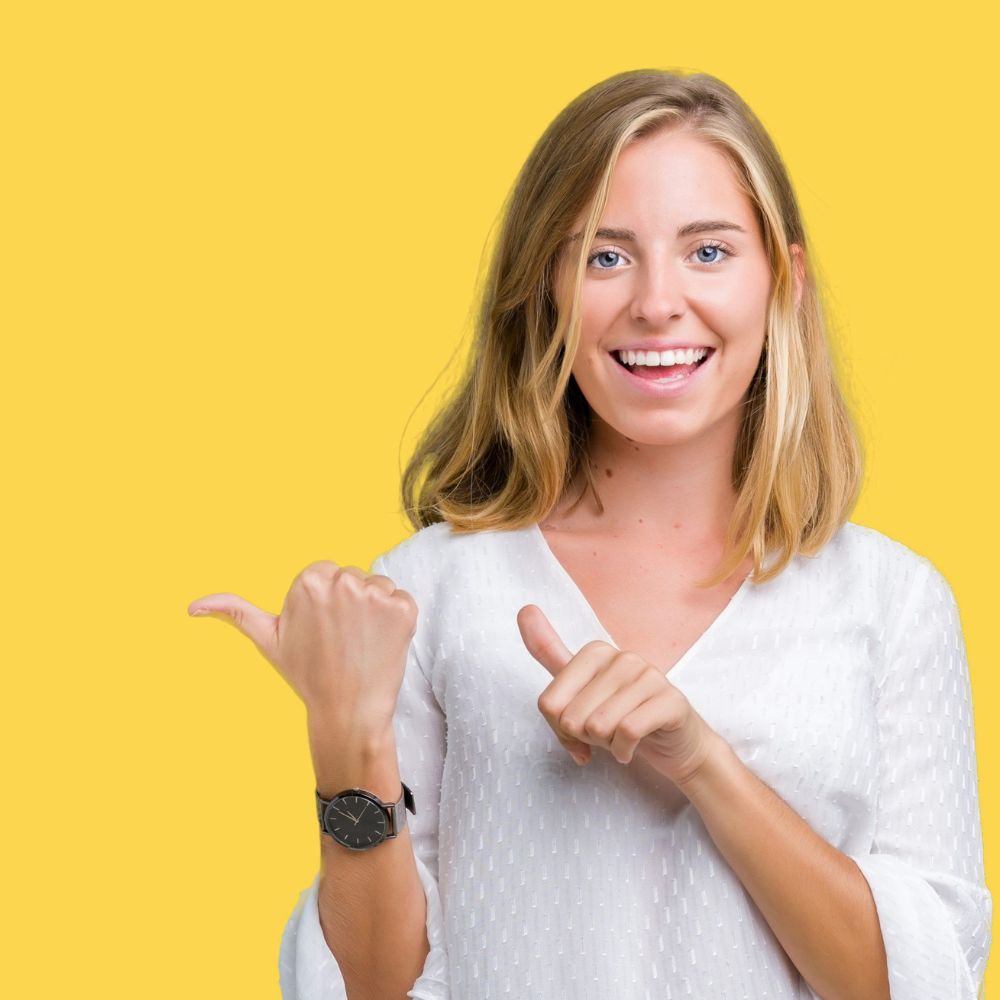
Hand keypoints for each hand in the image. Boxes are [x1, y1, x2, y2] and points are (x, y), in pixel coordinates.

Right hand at [187, 560, 417, 729]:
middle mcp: (342, 580)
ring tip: (360, 642)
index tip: (322, 629)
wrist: (348, 711)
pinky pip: (402, 600)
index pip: (326, 573)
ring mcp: (376, 594)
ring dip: (374, 610)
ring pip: (378, 587)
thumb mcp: (268, 640)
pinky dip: (397, 620)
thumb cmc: (307, 675)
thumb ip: (234, 612)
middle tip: (341, 639)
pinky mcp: (403, 607)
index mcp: (308, 580)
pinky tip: (381, 643)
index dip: (325, 603)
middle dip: (350, 603)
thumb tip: (192, 606)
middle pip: (353, 577)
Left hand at [517, 603, 719, 785]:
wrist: (675, 745)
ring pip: (598, 725)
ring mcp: (650, 676)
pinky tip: (632, 748)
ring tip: (621, 738)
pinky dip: (624, 751)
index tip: (579, 730)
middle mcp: (623, 657)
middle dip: (585, 739)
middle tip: (606, 735)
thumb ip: (549, 654)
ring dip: (606, 745)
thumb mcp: (579, 690)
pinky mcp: (671, 701)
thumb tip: (524, 608)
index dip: (560, 729)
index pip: (549, 704)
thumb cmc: (621, 718)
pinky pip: (627, 733)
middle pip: (571, 718)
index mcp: (595, 652)